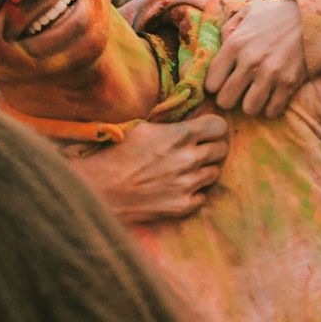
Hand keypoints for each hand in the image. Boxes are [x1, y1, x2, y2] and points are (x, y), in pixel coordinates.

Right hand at [65, 116, 228, 224]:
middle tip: (200, 149)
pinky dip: (194, 192)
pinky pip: (203, 196)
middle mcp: (188, 159)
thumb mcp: (145, 127)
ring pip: (215, 173)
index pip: (219, 126)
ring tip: (186, 168)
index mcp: (180, 135)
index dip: (215, 127)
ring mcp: (187, 184)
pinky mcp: (181, 206)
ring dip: (204, 169)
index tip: (208, 130)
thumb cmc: (117, 153)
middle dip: (213, 147)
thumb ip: (174, 123)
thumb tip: (196, 114)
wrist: (98, 189)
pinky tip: (178, 187)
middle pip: (221, 149)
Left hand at [205, 0, 308, 117]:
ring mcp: (271, 74)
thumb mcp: (247, 13)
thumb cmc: (275, 15)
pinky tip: (272, 96)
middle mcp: (250, 61)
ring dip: (251, 104)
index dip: (215, 86)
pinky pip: (272, 111)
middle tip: (238, 92)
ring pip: (248, 109)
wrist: (312, 16)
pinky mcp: (289, 83)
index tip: (223, 82)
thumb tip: (217, 48)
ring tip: (256, 94)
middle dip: (230, 99)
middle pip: (225, 101)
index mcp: (235, 44)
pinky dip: (271, 107)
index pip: (210, 83)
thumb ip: (227, 29)